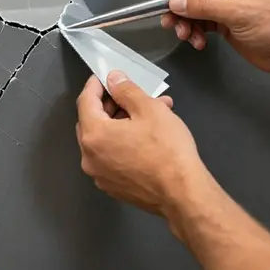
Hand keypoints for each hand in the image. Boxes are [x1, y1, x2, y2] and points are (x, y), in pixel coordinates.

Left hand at [76, 71, 198, 216]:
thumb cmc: (166, 149)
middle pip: (92, 121)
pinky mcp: (113, 187)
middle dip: (112, 104)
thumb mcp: (149, 109)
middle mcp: (89, 157)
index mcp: (93, 135)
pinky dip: (124, 142)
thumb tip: (113, 79)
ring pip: (105, 139)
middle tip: (133, 94)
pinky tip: (149, 136)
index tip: (107, 75)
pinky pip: (112, 156)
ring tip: (153, 111)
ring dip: (123, 122)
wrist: (183, 195)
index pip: (85, 101)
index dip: (96, 84)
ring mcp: (100, 175)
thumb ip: (126, 90)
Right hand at [157, 0, 269, 73]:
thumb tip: (176, 1)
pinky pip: (199, 20)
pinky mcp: (223, 17)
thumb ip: (204, 5)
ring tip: (185, 34)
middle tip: (169, 19)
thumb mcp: (239, 12)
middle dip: (179, 4)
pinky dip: (194, 30)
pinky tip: (198, 40)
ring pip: (192, 4)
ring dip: (185, 20)